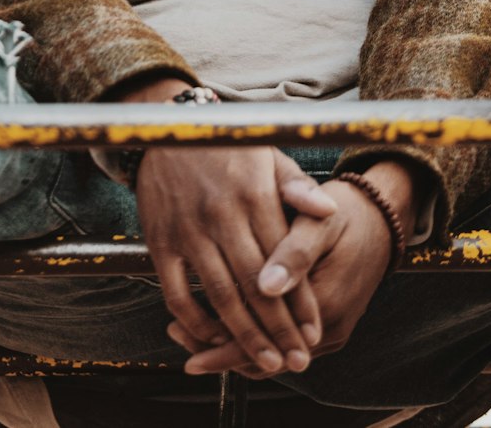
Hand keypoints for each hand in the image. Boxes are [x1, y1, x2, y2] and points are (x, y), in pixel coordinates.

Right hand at [123, 80, 336, 375]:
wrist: (168, 128)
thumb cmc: (226, 145)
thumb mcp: (268, 154)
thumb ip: (297, 187)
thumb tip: (330, 212)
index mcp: (253, 195)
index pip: (284, 259)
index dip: (300, 300)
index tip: (314, 332)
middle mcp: (222, 215)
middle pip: (255, 285)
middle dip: (279, 329)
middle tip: (297, 361)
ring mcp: (188, 230)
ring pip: (220, 295)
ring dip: (245, 335)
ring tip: (267, 362)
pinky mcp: (160, 240)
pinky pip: (176, 292)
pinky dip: (194, 321)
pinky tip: (213, 337)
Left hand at [178, 162, 417, 378]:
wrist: (383, 220)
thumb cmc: (346, 213)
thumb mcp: (322, 221)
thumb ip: (294, 253)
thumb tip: (265, 285)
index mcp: (324, 303)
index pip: (263, 337)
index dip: (219, 340)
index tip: (180, 329)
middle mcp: (328, 330)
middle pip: (262, 357)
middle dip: (215, 348)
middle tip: (175, 332)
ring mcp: (329, 334)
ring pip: (271, 355)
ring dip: (230, 345)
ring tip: (187, 330)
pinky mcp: (326, 328)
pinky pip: (282, 343)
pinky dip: (252, 338)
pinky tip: (223, 323)